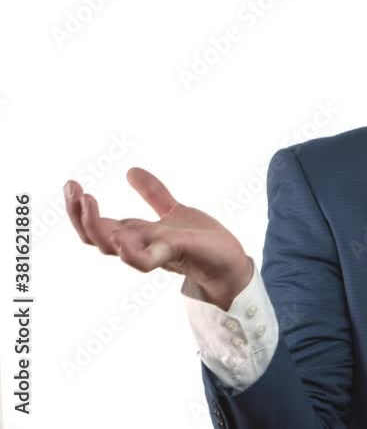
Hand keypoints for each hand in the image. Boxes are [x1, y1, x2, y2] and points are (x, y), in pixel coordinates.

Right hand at [64, 167, 252, 309]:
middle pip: (94, 237)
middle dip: (77, 213)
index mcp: (137, 234)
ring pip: (112, 247)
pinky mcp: (176, 253)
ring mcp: (155, 251)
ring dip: (95, 225)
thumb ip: (154, 193)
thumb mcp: (174, 211)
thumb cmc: (203, 242)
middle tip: (73, 187)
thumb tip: (131, 170)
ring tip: (88, 200)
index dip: (79, 208)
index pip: (96, 225)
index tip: (71, 184)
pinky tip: (121, 236)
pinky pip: (144, 260)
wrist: (231, 261)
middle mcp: (140, 244)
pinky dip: (129, 251)